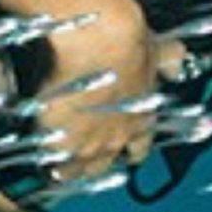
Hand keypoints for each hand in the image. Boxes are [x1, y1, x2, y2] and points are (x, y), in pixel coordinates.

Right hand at [15, 0, 177, 188]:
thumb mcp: (157, 48)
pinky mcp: (61, 144)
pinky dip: (45, 161)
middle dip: (93, 161)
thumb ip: (168, 59)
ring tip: (52, 162)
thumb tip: (175, 61)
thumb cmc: (128, 42)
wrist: (100, 40)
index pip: (139, 148)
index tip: (120, 146)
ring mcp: (90, 144)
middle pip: (105, 166)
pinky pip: (52, 165)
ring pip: (77, 171)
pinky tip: (36, 155)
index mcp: (142, 118)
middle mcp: (118, 137)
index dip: (129, 148)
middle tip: (79, 153)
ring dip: (67, 166)